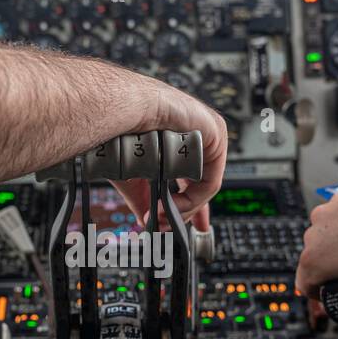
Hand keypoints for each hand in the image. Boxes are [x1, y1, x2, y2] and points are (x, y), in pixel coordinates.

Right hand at [108, 78, 227, 231]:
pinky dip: (191, 199)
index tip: (189, 225)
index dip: (190, 203)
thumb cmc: (122, 131)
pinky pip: (210, 180)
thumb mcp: (134, 176)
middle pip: (202, 183)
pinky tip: (171, 205)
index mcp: (176, 142)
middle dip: (190, 211)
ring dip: (183, 208)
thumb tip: (147, 223)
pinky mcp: (216, 135)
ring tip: (160, 217)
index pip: (192, 177)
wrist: (122, 110)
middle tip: (176, 228)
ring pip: (204, 185)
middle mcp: (195, 136)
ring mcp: (208, 134)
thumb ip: (144, 199)